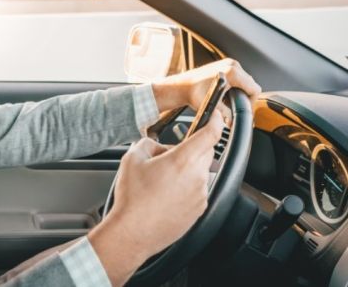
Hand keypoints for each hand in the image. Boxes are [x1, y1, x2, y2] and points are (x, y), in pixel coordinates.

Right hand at [87, 110, 225, 285]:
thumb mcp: (132, 159)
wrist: (133, 232)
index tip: (215, 116)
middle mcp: (197, 177)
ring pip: (200, 171)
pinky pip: (197, 190)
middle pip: (206, 152)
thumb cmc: (133, 199)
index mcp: (183, 160)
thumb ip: (148, 143)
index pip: (211, 133)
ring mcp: (200, 195)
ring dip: (187, 169)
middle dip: (193, 147)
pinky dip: (186, 187)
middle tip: (170, 154)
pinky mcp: (198, 210)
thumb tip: (155, 144)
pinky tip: (166, 194)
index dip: (215, 120)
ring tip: (162, 179)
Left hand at [152, 58, 261, 121]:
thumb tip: (235, 122)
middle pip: (251, 84)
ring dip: (241, 92)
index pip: (254, 89)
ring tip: (231, 102)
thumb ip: (227, 114)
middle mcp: (232, 65)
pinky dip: (236, 86)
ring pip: (245, 81)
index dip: (251, 102)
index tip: (245, 110)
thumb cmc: (194, 93)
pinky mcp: (225, 65)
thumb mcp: (214, 107)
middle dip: (245, 98)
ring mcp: (229, 63)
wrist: (182, 85)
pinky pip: (238, 77)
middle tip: (237, 108)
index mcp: (232, 72)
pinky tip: (227, 94)